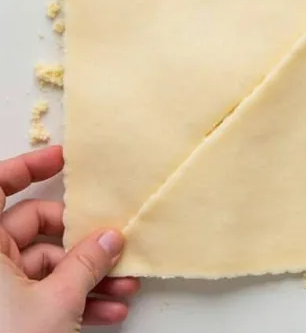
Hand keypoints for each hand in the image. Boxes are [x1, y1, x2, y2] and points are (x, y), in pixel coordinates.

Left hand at [0, 146, 139, 329]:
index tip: (62, 159)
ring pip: (45, 268)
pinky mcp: (6, 316)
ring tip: (123, 289)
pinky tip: (107, 312)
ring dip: (87, 277)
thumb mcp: (57, 300)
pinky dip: (74, 301)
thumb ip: (87, 261)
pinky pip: (43, 295)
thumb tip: (110, 236)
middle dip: (81, 242)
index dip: (27, 168)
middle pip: (35, 231)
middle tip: (115, 244)